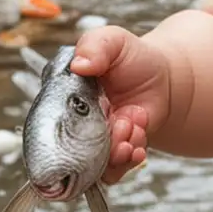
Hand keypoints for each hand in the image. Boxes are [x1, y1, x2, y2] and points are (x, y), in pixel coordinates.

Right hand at [71, 25, 172, 184]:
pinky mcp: (117, 152)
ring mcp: (97, 141)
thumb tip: (79, 64)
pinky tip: (138, 146)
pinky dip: (127, 162)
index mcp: (67, 97)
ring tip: (132, 129)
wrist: (162, 78)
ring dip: (114, 153)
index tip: (87, 119)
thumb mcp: (113, 41)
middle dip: (96, 143)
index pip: (50, 121)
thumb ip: (94, 46)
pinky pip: (115, 170)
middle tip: (120, 124)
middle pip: (71, 149)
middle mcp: (78, 123)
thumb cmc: (132, 58)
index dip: (63, 128)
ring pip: (93, 164)